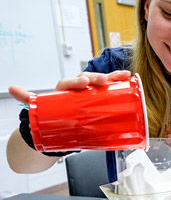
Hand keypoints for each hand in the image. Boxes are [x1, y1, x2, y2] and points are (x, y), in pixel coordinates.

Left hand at [8, 70, 130, 104]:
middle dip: (98, 78)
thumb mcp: (40, 106)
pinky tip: (130, 80)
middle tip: (103, 82)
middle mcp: (81, 88)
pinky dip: (121, 83)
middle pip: (91, 79)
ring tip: (123, 76)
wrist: (63, 124)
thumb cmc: (54, 114)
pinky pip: (112, 89)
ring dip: (114, 77)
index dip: (78, 80)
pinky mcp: (102, 98)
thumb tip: (10, 87)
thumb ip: (27, 99)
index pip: (72, 81)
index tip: (84, 83)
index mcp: (67, 88)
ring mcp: (93, 92)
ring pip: (103, 81)